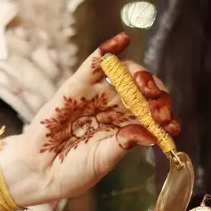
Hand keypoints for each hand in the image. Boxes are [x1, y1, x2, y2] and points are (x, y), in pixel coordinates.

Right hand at [3, 33, 180, 205]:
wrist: (40, 171)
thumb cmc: (72, 170)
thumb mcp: (104, 160)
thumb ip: (125, 143)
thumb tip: (150, 132)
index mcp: (127, 125)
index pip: (153, 112)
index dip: (165, 115)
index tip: (171, 124)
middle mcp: (115, 106)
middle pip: (143, 90)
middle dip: (156, 94)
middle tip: (158, 107)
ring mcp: (97, 94)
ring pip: (124, 73)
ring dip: (139, 74)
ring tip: (144, 86)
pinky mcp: (77, 85)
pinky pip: (95, 63)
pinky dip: (108, 50)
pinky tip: (122, 39)